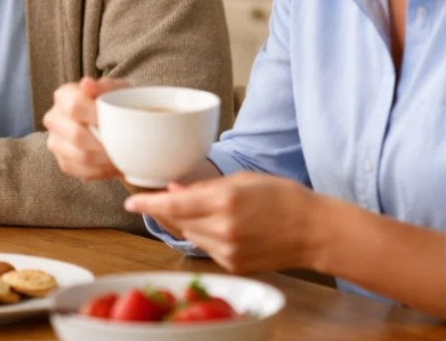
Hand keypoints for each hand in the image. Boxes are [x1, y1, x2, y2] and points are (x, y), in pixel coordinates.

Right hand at [43, 77, 126, 180]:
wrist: (115, 123)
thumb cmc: (115, 102)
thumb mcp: (116, 89)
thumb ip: (103, 86)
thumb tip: (86, 84)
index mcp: (63, 95)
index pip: (74, 107)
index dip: (96, 116)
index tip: (117, 121)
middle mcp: (53, 118)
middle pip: (76, 135)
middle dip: (103, 142)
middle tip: (124, 144)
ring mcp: (55, 142)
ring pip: (80, 156)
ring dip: (105, 159)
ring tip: (122, 155)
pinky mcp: (64, 162)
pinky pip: (82, 172)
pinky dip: (103, 170)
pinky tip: (113, 163)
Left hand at [125, 172, 324, 273]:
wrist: (314, 231)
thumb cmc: (283, 197)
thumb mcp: (242, 180)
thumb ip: (205, 186)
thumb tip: (174, 189)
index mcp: (224, 201)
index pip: (174, 205)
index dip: (149, 204)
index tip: (131, 202)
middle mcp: (223, 229)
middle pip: (177, 222)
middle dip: (168, 210)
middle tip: (164, 197)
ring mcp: (228, 251)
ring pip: (190, 236)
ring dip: (186, 222)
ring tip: (203, 209)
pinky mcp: (233, 265)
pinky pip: (205, 248)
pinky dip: (203, 235)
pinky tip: (218, 225)